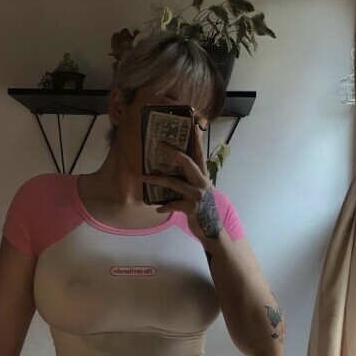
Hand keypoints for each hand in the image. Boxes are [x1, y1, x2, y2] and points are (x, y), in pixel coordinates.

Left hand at [142, 124, 224, 242]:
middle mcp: (202, 182)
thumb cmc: (203, 209)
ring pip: (174, 182)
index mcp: (203, 176)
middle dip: (172, 151)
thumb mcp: (199, 191)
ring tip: (143, 178)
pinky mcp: (191, 207)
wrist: (211, 229)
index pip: (200, 154)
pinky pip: (173, 204)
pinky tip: (158, 208)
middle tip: (159, 143)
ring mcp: (197, 195)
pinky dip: (165, 206)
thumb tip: (172, 173)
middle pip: (187, 162)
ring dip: (157, 180)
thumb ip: (191, 181)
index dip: (196, 140)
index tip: (192, 126)